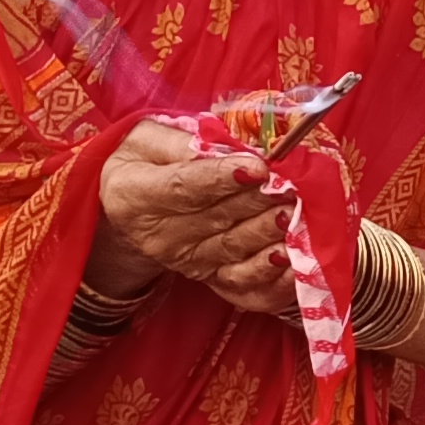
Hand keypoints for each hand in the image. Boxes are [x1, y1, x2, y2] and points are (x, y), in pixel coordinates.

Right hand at [91, 119, 298, 318]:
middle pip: (216, 219)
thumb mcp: (144, 139)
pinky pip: (243, 284)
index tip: (258, 167)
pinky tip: (292, 260)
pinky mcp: (208, 279)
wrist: (131, 208)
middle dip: (258, 202)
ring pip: (233, 250)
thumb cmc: (143, 163)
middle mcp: (159, 236)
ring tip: (293, 214)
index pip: (183, 188)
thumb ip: (178, 141)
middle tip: (289, 186)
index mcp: (135, 195)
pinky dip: (271, 276)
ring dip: (267, 233)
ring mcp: (186, 261)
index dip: (222, 178)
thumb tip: (219, 146)